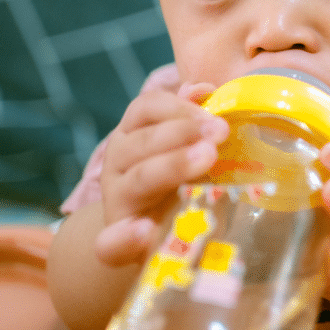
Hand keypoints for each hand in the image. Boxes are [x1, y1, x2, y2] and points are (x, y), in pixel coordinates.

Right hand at [95, 82, 227, 265]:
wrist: (160, 235)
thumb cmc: (182, 181)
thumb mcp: (191, 147)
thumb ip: (196, 119)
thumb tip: (201, 88)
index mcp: (136, 135)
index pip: (147, 108)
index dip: (179, 108)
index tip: (215, 115)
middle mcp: (119, 164)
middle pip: (142, 141)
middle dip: (181, 133)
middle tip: (220, 133)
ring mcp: (117, 201)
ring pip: (136, 180)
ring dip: (171, 166)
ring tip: (207, 158)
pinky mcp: (117, 241)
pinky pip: (110, 242)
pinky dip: (124, 237)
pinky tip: (145, 231)